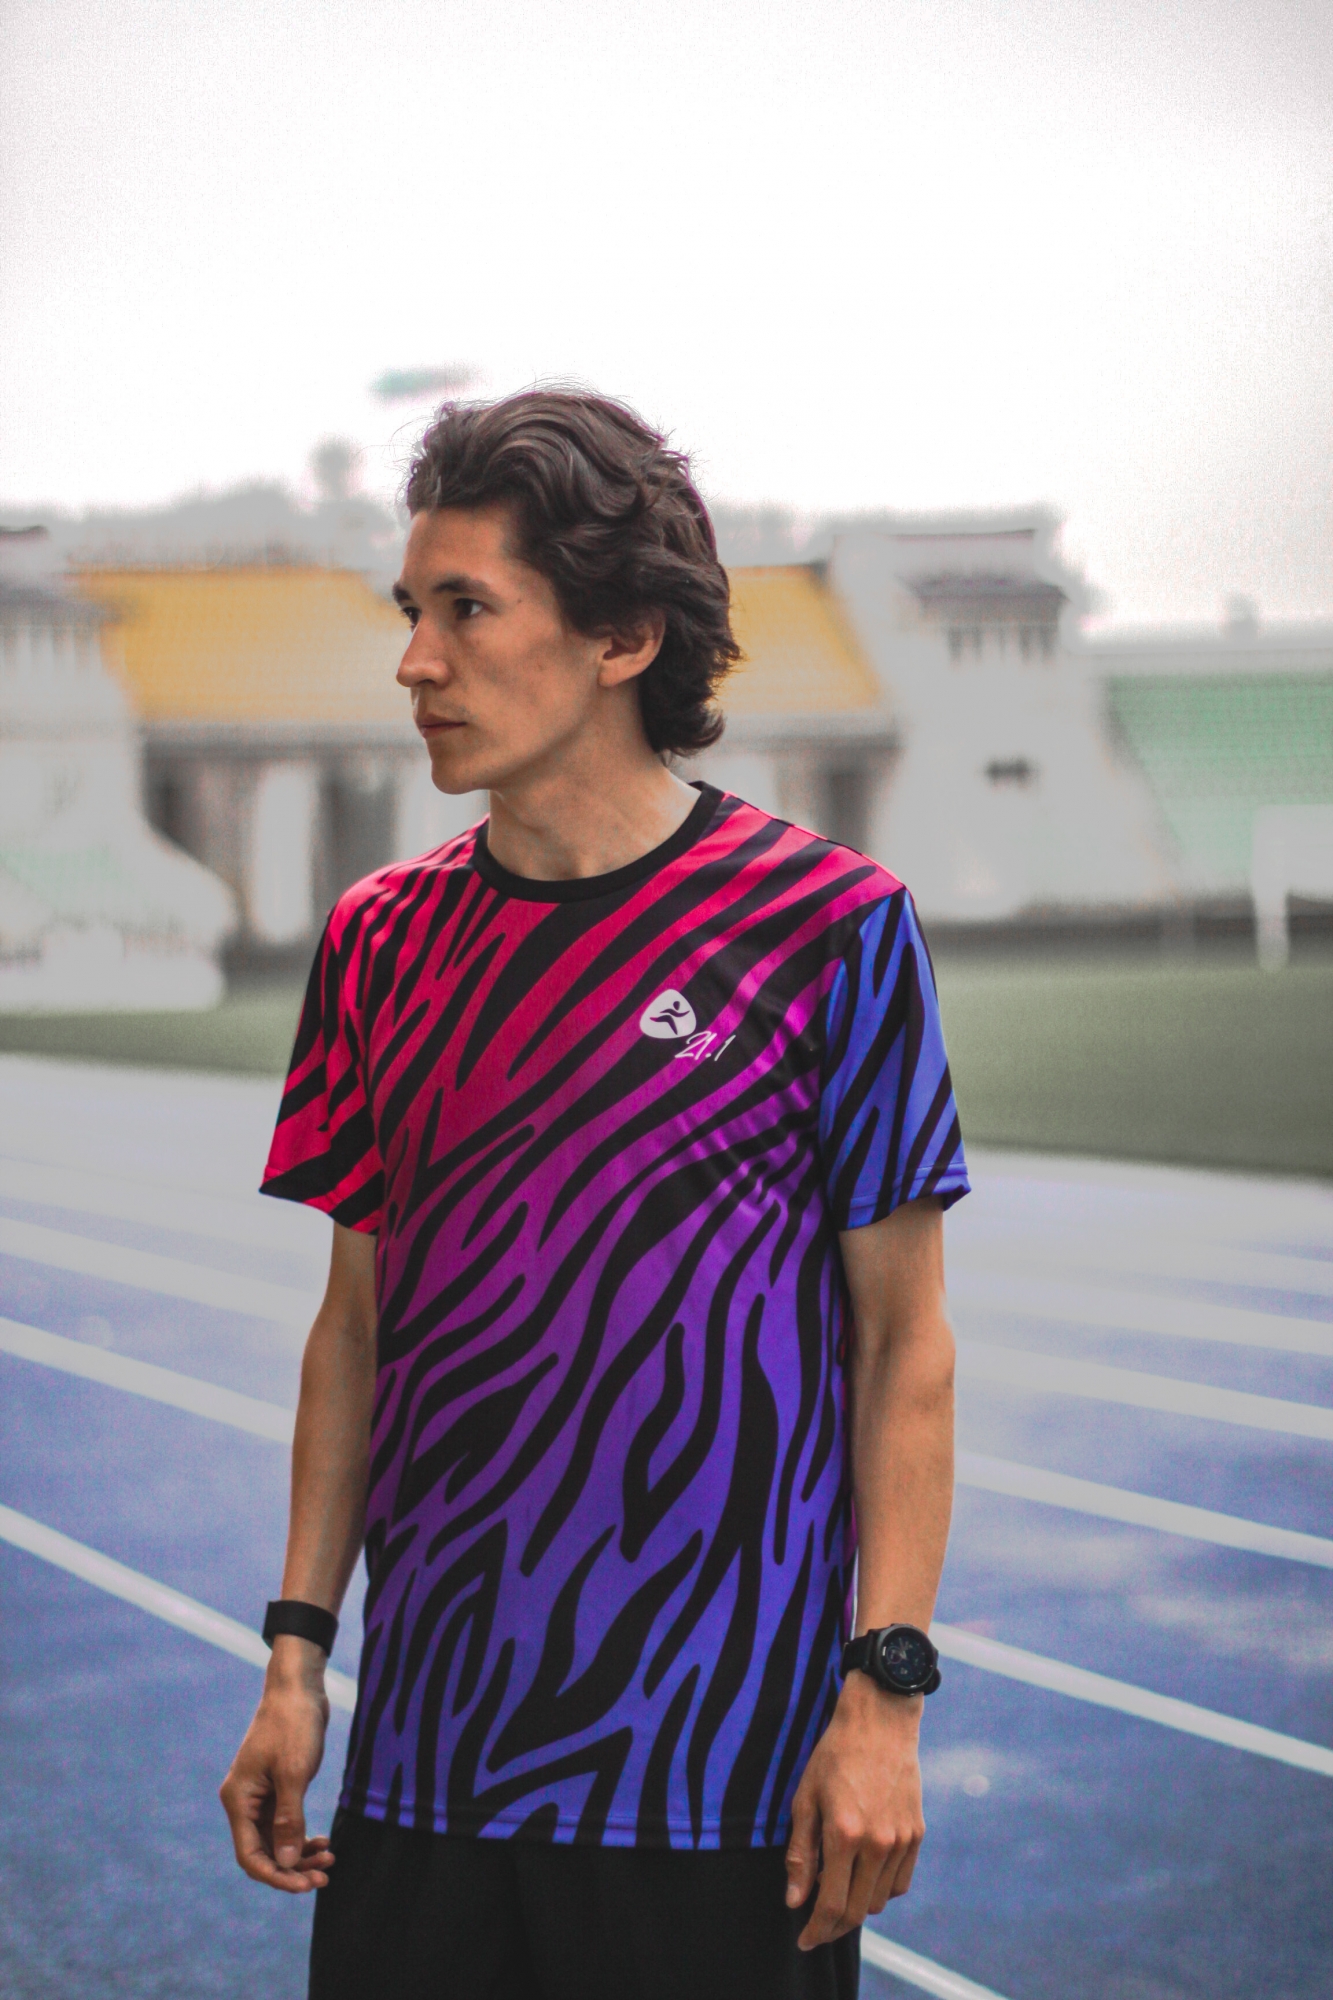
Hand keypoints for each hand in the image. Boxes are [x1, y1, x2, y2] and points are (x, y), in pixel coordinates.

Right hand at [219, 1637, 335, 1893]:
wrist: (300, 1688)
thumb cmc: (293, 1724)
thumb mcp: (294, 1774)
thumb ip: (289, 1821)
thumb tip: (287, 1864)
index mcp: (239, 1800)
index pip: (250, 1855)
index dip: (276, 1876)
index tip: (305, 1885)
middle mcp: (244, 1802)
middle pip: (263, 1852)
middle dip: (293, 1868)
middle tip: (325, 1877)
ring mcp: (260, 1795)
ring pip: (276, 1841)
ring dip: (300, 1854)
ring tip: (330, 1859)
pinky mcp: (276, 1788)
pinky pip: (285, 1824)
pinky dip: (302, 1835)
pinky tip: (323, 1841)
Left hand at [784, 1672, 925, 1948]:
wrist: (880, 1722)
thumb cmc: (835, 1756)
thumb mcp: (805, 1799)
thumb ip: (801, 1854)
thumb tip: (795, 1900)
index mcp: (844, 1834)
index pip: (832, 1905)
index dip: (816, 1930)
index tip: (804, 1940)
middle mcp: (878, 1843)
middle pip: (857, 1911)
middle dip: (834, 1926)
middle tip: (817, 1925)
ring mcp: (901, 1840)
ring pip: (879, 1900)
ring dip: (857, 1906)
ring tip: (837, 1891)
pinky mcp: (916, 1834)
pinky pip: (900, 1882)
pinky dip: (880, 1889)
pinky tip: (863, 1874)